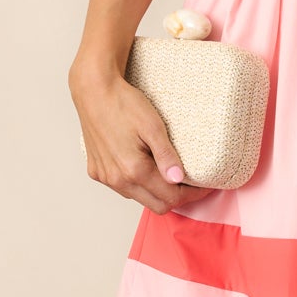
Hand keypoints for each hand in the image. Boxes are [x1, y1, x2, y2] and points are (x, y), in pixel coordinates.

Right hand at [73, 70, 214, 212]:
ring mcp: (105, 177)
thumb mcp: (153, 126)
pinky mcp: (96, 171)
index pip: (170, 197)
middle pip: (156, 205)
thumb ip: (166, 156)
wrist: (94, 91)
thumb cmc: (123, 104)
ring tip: (168, 173)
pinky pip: (122, 188)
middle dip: (177, 198)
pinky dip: (138, 184)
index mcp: (133, 170)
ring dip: (156, 192)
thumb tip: (178, 179)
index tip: (203, 186)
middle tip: (190, 184)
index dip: (191, 195)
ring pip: (139, 198)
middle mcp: (117, 179)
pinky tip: (145, 167)